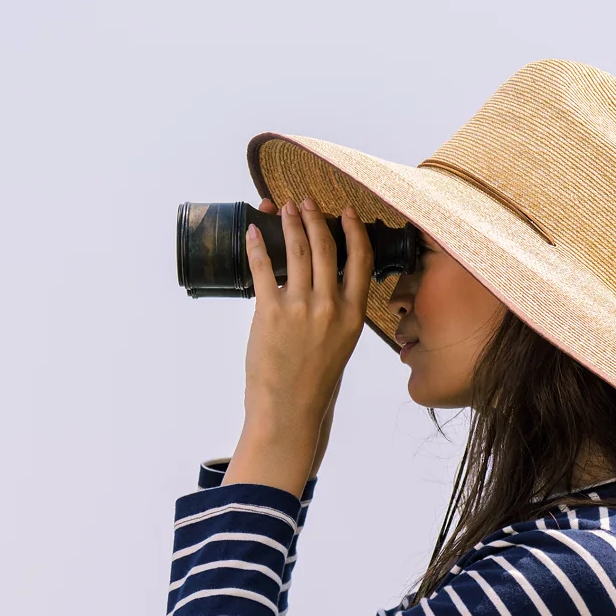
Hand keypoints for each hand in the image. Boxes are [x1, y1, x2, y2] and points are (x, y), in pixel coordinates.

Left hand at [223, 196, 370, 496]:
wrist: (290, 412)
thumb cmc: (314, 386)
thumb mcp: (339, 347)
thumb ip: (336, 315)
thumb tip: (322, 287)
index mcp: (353, 315)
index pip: (360, 260)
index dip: (353, 230)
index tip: (345, 213)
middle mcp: (330, 306)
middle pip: (325, 247)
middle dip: (314, 218)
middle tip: (304, 203)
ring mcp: (300, 308)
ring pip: (296, 250)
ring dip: (289, 223)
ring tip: (282, 209)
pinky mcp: (270, 312)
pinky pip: (262, 268)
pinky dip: (257, 245)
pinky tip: (254, 232)